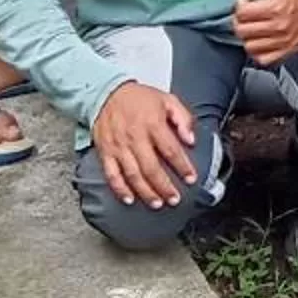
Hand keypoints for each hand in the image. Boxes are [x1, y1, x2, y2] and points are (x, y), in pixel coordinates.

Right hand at [91, 79, 199, 207]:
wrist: (106, 93)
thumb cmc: (139, 98)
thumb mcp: (167, 100)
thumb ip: (183, 118)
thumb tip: (191, 139)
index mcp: (152, 124)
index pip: (171, 150)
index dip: (182, 166)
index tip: (191, 178)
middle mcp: (135, 137)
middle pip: (151, 168)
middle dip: (164, 186)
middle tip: (174, 199)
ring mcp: (119, 147)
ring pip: (133, 175)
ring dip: (146, 192)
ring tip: (157, 203)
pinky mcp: (106, 152)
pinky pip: (112, 175)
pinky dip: (120, 189)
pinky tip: (129, 199)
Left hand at [232, 0, 297, 64]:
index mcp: (276, 6)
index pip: (242, 13)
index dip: (240, 4)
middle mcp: (279, 26)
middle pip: (243, 31)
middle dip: (241, 20)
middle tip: (247, 13)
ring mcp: (284, 40)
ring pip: (251, 47)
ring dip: (248, 37)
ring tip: (253, 26)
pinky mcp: (290, 48)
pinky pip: (265, 59)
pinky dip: (259, 52)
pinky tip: (262, 40)